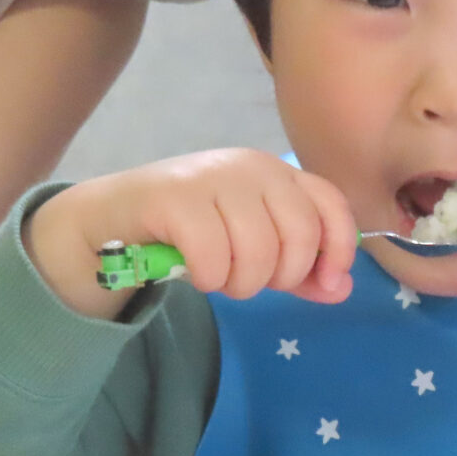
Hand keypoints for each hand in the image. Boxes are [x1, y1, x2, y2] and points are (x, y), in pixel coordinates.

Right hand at [27, 149, 360, 316]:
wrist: (115, 215)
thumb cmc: (192, 230)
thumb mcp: (252, 246)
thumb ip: (299, 268)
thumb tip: (341, 289)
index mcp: (277, 173)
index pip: (330, 204)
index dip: (339, 248)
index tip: (324, 281)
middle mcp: (251, 166)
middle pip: (300, 234)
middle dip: (281, 276)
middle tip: (251, 282)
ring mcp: (213, 177)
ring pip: (259, 251)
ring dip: (241, 284)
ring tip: (219, 279)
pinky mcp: (175, 198)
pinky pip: (214, 256)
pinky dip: (208, 278)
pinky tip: (195, 273)